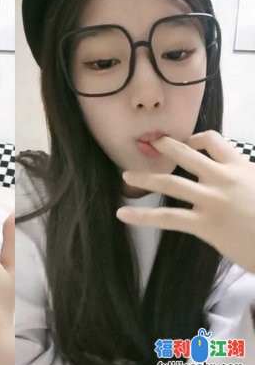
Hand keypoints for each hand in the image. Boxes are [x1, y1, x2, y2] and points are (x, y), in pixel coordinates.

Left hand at [116, 132, 254, 271]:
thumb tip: (236, 182)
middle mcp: (224, 178)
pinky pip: (167, 217)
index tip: (191, 141)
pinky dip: (142, 216)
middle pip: (187, 153)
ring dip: (145, 177)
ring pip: (170, 182)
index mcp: (242, 167)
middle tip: (150, 142)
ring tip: (126, 175)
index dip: (200, 139)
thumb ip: (247, 179)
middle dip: (165, 146)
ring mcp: (212, 200)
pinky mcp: (205, 225)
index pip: (215, 142)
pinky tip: (122, 215)